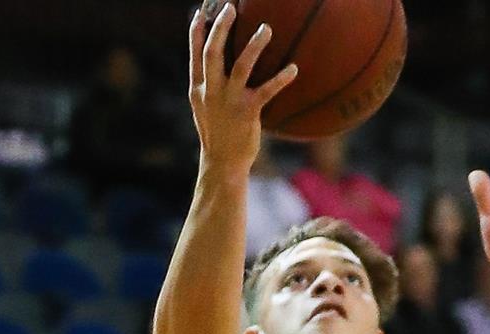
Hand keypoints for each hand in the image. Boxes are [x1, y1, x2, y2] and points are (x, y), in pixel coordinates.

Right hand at [187, 4, 299, 173]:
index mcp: (198, 87)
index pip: (195, 53)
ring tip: (266, 28)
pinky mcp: (247, 112)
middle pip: (212, 51)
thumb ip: (208, 86)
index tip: (201, 11)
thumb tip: (216, 67)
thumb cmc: (217, 133)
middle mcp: (210, 91)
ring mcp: (228, 101)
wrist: (222, 163)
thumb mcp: (204, 107)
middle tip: (230, 8)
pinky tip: (294, 68)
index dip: (196, 31)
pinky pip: (266, 91)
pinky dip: (281, 78)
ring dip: (254, 45)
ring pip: (240, 66)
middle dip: (221, 27)